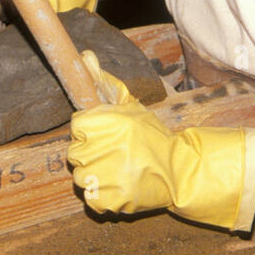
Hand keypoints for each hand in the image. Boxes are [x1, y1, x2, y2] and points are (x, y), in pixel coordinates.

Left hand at [67, 51, 254, 231]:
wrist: (179, 171)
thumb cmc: (152, 136)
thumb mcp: (130, 105)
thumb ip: (104, 82)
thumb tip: (85, 55)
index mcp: (103, 122)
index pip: (77, 126)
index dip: (92, 130)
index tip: (109, 134)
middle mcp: (99, 147)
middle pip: (75, 152)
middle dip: (92, 152)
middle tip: (116, 153)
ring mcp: (102, 176)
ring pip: (80, 176)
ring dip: (96, 175)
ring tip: (119, 169)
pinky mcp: (107, 199)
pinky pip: (90, 198)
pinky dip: (102, 195)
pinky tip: (120, 185)